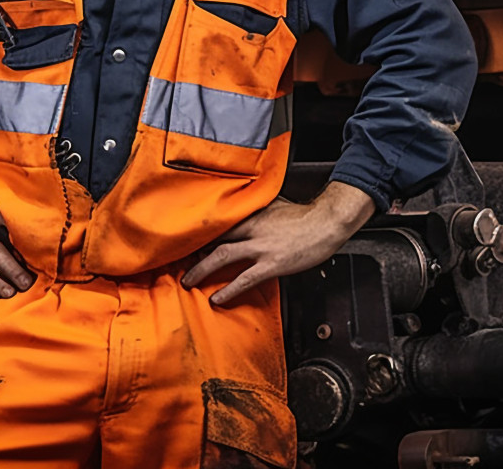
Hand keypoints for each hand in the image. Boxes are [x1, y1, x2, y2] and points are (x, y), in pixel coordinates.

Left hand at [181, 181, 374, 305]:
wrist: (325, 223)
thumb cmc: (302, 214)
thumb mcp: (273, 203)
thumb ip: (254, 207)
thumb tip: (241, 206)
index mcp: (249, 213)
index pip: (217, 222)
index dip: (198, 233)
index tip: (183, 240)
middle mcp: (250, 228)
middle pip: (213, 239)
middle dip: (193, 251)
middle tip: (177, 262)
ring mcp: (260, 246)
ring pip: (222, 257)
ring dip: (201, 269)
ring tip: (187, 281)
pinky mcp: (272, 264)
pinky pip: (244, 279)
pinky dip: (228, 290)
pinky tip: (217, 298)